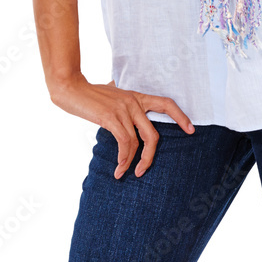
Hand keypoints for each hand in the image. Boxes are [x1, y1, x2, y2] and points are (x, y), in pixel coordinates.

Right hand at [48, 72, 195, 179]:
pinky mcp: (111, 117)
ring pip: (138, 142)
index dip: (180, 116)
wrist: (70, 87)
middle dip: (151, 156)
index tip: (190, 130)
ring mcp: (123, 109)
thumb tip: (121, 98)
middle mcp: (133, 101)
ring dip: (133, 162)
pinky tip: (118, 167)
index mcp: (136, 96)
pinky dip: (123, 159)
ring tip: (124, 173)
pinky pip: (124, 142)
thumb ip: (121, 99)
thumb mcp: (111, 93)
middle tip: (143, 170)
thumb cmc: (89, 93)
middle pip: (153, 133)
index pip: (165, 103)